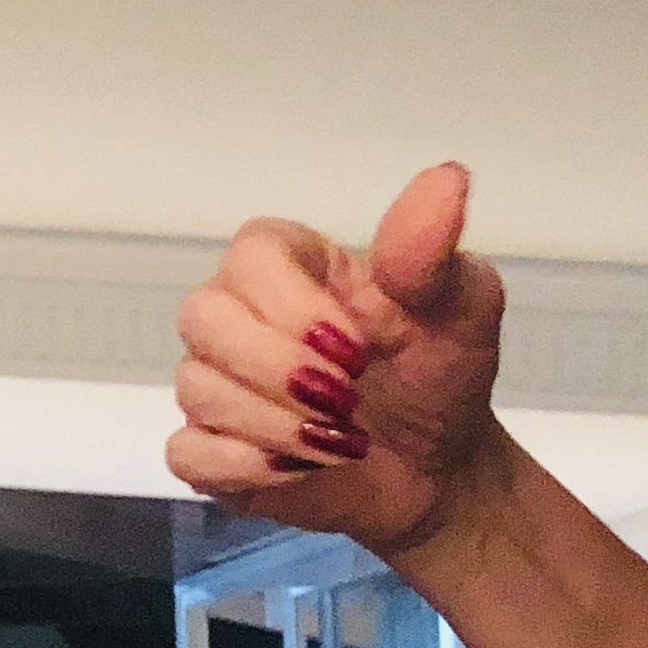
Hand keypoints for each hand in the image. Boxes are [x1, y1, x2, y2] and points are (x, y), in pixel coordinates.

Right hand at [166, 162, 512, 560]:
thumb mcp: (460, 310)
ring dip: (278, 425)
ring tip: (341, 443)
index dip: (294, 305)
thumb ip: (433, 253)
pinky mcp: (207, 448)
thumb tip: (447, 178)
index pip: (249, 255)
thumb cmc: (441, 375)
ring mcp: (215, 380)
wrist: (439, 468)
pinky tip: (300, 469)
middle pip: (203, 317)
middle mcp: (236, 313)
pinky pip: (188, 452)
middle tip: (350, 400)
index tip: (361, 348)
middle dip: (279, 369)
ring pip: (197, 387)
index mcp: (288, 263)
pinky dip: (244, 466)